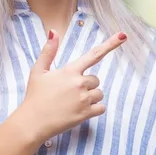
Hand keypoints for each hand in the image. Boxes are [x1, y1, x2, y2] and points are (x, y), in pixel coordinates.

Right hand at [18, 29, 126, 143]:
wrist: (32, 122)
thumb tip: (54, 31)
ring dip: (90, 97)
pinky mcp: (86, 114)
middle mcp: (79, 83)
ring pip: (99, 93)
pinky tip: (79, 110)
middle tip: (69, 92)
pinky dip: (94, 109)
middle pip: (95, 79)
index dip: (110, 44)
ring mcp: (84, 99)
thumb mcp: (38, 71)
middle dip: (86, 85)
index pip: (94, 54)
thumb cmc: (34, 96)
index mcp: (70, 71)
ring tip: (72, 102)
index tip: (123, 36)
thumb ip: (48, 51)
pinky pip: (101, 107)